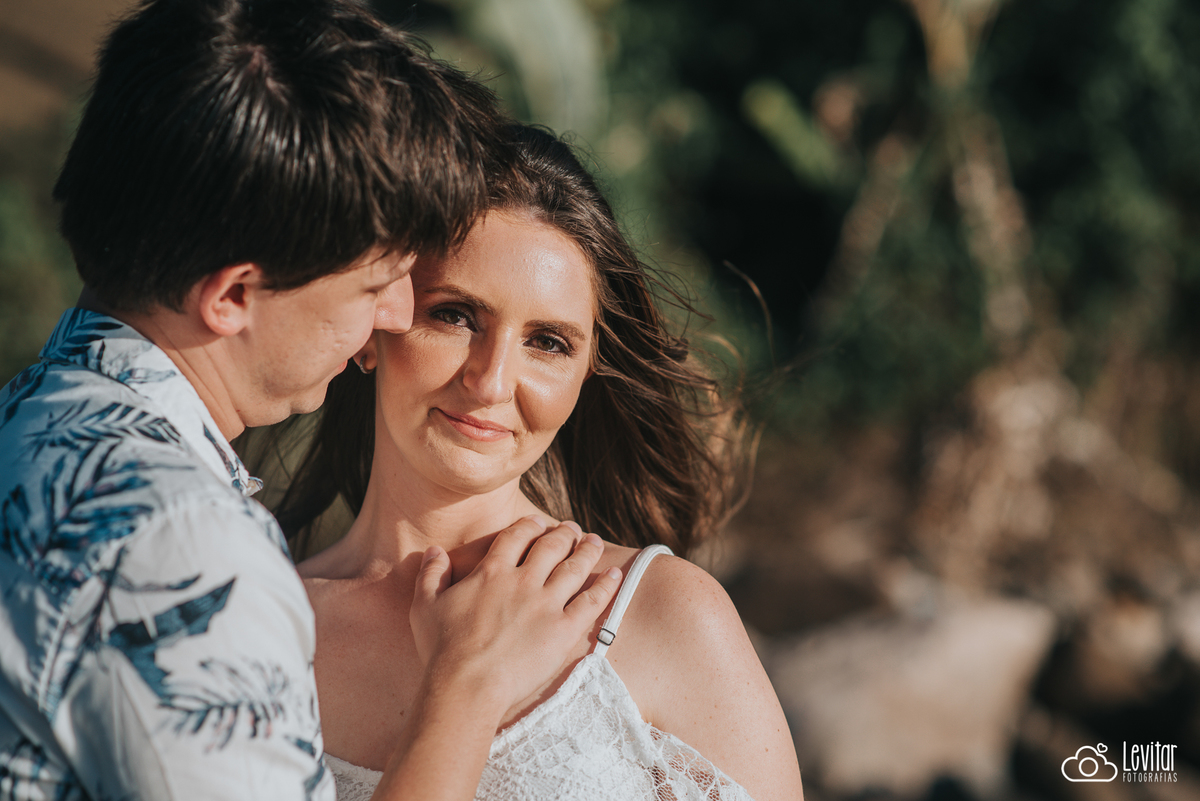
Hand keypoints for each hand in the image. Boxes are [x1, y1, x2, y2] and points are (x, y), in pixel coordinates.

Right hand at [409, 515, 620, 721]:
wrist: (467, 684)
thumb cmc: (441, 649)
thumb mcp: (424, 606)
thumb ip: (430, 574)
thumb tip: (433, 550)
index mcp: (492, 572)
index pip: (516, 536)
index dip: (530, 526)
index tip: (539, 523)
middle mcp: (523, 581)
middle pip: (551, 546)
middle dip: (564, 534)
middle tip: (573, 529)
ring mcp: (546, 604)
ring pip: (574, 567)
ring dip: (587, 551)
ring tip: (595, 542)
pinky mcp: (563, 629)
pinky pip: (591, 602)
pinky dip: (605, 586)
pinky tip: (614, 575)